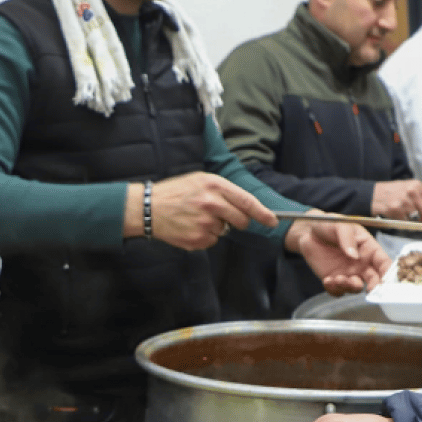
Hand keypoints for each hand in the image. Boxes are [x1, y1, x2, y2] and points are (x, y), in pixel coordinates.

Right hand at [126, 172, 277, 249]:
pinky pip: (212, 241)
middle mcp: (211, 204)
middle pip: (241, 220)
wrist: (148, 207)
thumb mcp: (200, 180)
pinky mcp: (197, 239)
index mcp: (214, 186)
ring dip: (216, 227)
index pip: (247, 202)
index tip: (272, 221)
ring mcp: (204, 224)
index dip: (263, 214)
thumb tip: (245, 207)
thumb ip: (224, 191)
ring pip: (224, 231)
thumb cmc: (175, 192)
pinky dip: (204, 237)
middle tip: (220, 216)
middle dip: (237, 221)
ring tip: (195, 218)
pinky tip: (190, 227)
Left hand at [285, 214, 390, 294]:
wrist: (308, 232)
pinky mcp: (334, 280)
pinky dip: (335, 289)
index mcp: (369, 249)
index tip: (386, 281)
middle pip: (375, 280)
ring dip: (350, 286)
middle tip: (369, 289)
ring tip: (338, 278)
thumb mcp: (340, 225)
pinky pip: (338, 291)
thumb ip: (348, 239)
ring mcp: (348, 273)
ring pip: (356, 288)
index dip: (388, 272)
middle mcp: (362, 264)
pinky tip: (327, 280)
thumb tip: (355, 256)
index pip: (384, 262)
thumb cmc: (329, 224)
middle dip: (374, 287)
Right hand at [371, 180, 421, 222]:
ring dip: (416, 223)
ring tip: (409, 220)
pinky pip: (406, 222)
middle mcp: (412, 192)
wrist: (371, 194)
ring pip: (418, 218)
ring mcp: (404, 201)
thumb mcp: (407, 188)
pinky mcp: (396, 210)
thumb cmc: (390, 192)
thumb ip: (421, 198)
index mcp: (417, 186)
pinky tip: (400, 219)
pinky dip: (405, 224)